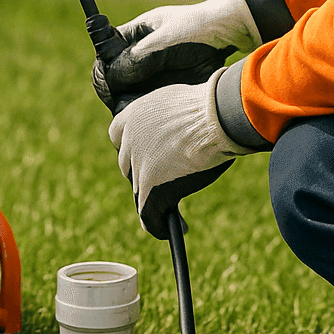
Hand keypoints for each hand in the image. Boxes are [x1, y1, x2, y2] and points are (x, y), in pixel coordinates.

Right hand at [92, 0, 259, 105]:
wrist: (231, 33)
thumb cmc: (197, 28)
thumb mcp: (164, 41)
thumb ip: (136, 59)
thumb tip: (110, 77)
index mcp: (136, 34)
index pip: (107, 54)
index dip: (104, 70)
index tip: (107, 86)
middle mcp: (142, 53)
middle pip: (117, 76)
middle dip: (115, 90)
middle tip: (119, 104)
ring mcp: (156, 70)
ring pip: (132, 91)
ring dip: (130, 102)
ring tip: (134, 112)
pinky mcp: (170, 85)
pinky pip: (151, 100)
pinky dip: (147, 108)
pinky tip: (150, 114)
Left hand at [108, 68, 250, 237]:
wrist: (215, 117)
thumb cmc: (210, 106)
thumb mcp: (181, 104)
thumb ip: (170, 119)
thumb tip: (182, 131)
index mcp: (133, 115)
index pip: (118, 135)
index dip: (131, 147)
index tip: (145, 154)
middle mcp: (129, 140)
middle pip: (129, 165)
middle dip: (143, 173)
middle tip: (164, 181)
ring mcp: (139, 166)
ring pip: (141, 190)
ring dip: (155, 201)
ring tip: (170, 212)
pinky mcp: (151, 190)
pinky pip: (149, 215)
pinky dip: (157, 225)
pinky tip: (171, 229)